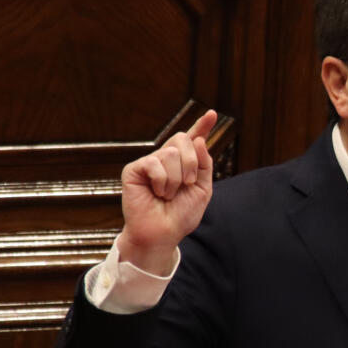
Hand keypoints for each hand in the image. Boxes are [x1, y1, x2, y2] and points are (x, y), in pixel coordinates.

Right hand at [117, 110, 216, 273]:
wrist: (163, 233)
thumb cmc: (180, 215)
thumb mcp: (202, 190)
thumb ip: (204, 165)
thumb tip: (199, 139)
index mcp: (183, 163)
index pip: (193, 140)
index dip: (202, 125)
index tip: (213, 114)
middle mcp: (165, 159)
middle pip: (183, 139)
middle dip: (191, 163)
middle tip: (186, 184)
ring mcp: (149, 163)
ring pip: (170, 153)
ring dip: (176, 179)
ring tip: (167, 194)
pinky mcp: (134, 169)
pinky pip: (154, 164)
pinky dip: (162, 182)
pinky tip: (156, 193)